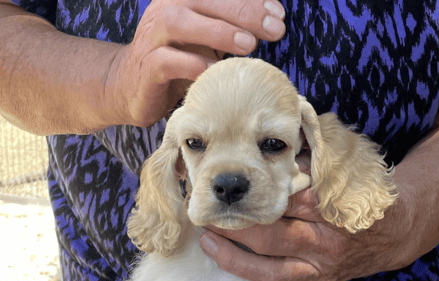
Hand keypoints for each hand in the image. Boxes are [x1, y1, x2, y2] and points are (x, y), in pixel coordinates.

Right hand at [104, 0, 285, 126]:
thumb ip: (229, 29)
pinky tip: (215, 71)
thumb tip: (270, 24)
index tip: (279, 15)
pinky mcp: (148, 65)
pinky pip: (169, 61)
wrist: (132, 87)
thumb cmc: (177, 62)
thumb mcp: (205, 40)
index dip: (249, 1)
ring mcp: (153, 36)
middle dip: (243, 12)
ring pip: (182, 22)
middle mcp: (166, 9)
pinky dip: (193, 65)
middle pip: (205, 0)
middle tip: (274, 28)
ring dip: (218, 31)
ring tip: (248, 44)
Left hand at [198, 154, 413, 280]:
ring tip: (209, 247)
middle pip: (271, 239)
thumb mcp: (342, 172)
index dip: (251, 197)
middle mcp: (323, 243)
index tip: (225, 188)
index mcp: (328, 210)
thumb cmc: (359, 196)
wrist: (393, 231)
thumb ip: (308, 162)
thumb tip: (271, 146)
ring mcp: (320, 269)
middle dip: (235, 229)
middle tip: (208, 217)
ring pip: (273, 274)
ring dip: (237, 263)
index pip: (283, 204)